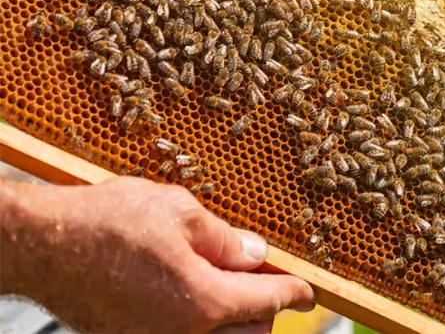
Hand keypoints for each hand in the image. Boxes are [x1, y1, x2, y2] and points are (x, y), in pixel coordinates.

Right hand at [0, 177, 314, 333]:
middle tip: (261, 276)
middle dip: (263, 309)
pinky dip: (200, 321)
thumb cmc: (108, 222)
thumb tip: (254, 253)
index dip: (295, 293)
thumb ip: (225, 239)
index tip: (309, 292)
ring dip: (232, 317)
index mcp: (205, 302)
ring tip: (225, 280)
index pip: (268, 301)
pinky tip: (191, 287)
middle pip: (249, 332)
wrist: (44, 245)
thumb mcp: (180, 213)